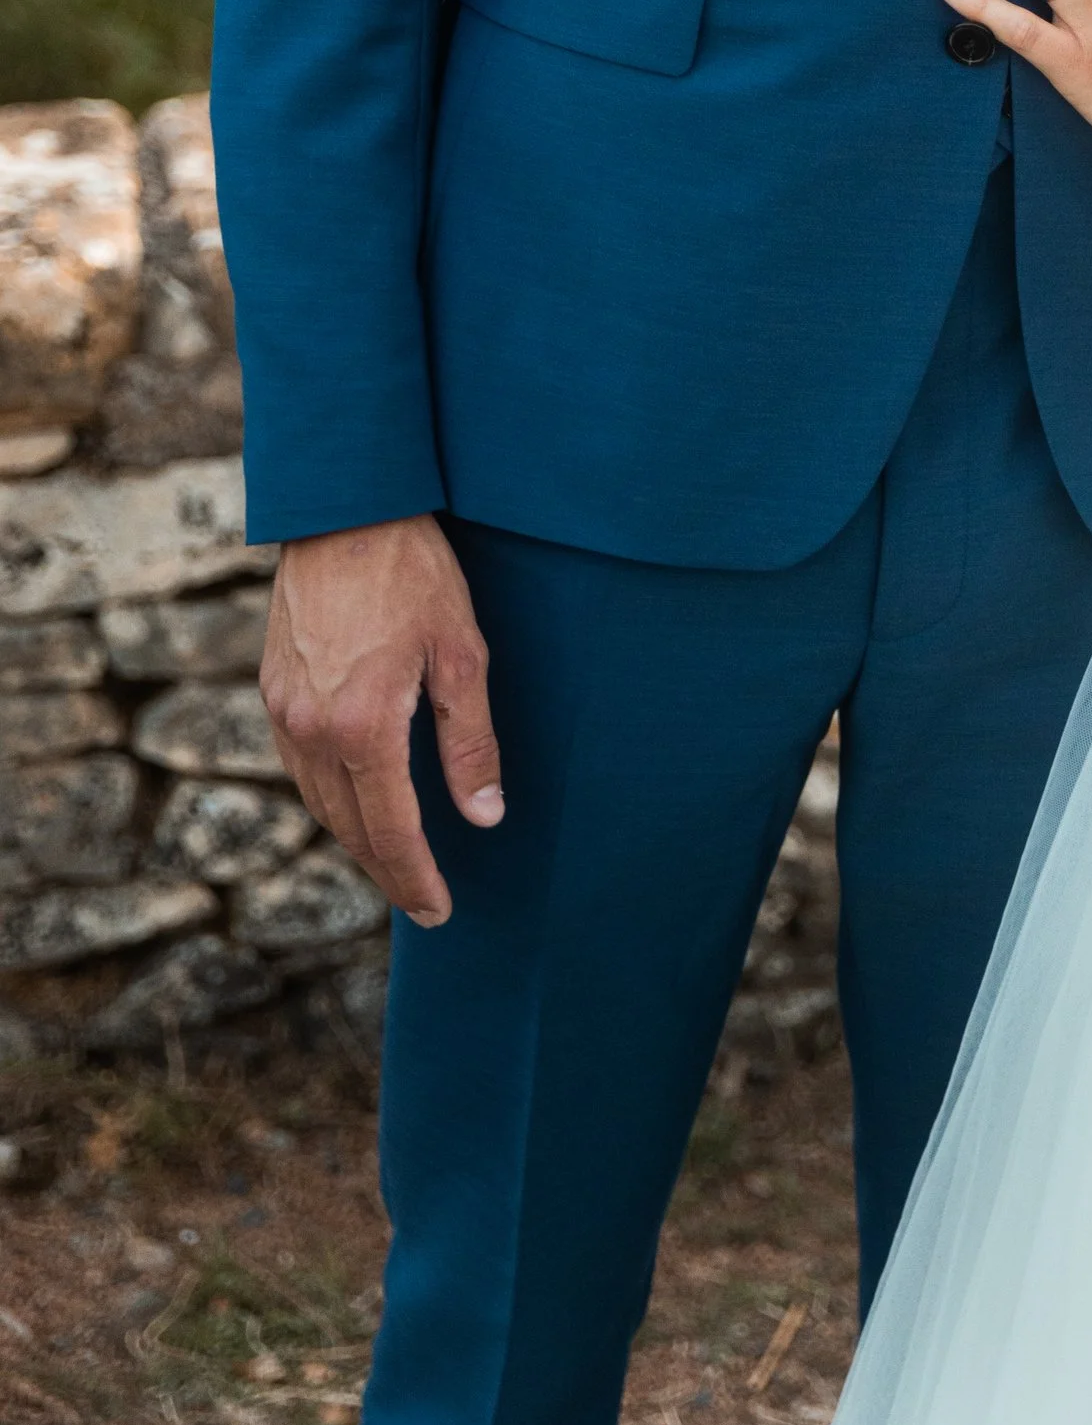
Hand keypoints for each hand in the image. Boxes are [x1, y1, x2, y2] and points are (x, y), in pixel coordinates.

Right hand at [261, 515, 504, 925]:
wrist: (345, 511)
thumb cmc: (415, 574)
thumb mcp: (462, 654)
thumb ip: (470, 743)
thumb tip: (484, 817)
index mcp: (363, 726)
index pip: (392, 831)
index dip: (417, 879)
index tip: (440, 912)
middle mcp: (312, 729)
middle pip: (350, 827)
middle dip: (388, 871)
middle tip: (423, 901)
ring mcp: (285, 711)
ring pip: (320, 802)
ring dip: (356, 838)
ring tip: (395, 861)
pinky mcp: (273, 691)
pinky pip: (300, 767)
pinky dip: (330, 798)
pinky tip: (356, 802)